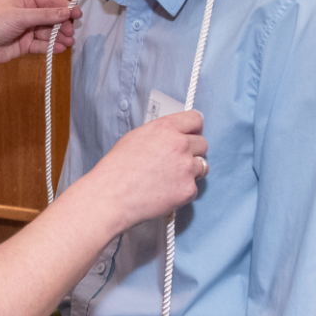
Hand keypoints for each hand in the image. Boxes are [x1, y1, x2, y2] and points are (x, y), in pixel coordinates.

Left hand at [0, 0, 82, 66]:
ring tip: (68, 43)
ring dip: (59, 37)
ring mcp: (27, 29)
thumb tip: (67, 11)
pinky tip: (58, 49)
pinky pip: (42, 45)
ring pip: (48, 32)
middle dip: (63, 25)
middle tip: (71, 32)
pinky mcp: (25, 44)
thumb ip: (45, 15)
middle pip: (52, 18)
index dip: (65, 7)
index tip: (77, 14)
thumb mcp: (20, 16)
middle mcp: (27, 13)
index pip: (50, 0)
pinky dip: (50, 47)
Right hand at [78, 111, 207, 229]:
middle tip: (177, 161)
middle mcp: (180, 145)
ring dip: (191, 171)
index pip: (195, 119)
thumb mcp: (136, 137)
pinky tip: (166, 192)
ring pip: (202, 166)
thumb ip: (160, 134)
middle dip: (193, 151)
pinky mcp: (188, 190)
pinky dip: (183, 191)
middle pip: (202, 143)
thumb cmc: (116, 169)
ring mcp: (187, 168)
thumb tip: (172, 137)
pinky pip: (194, 188)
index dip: (193, 128)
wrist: (112, 196)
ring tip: (171, 178)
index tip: (192, 134)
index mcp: (166, 128)